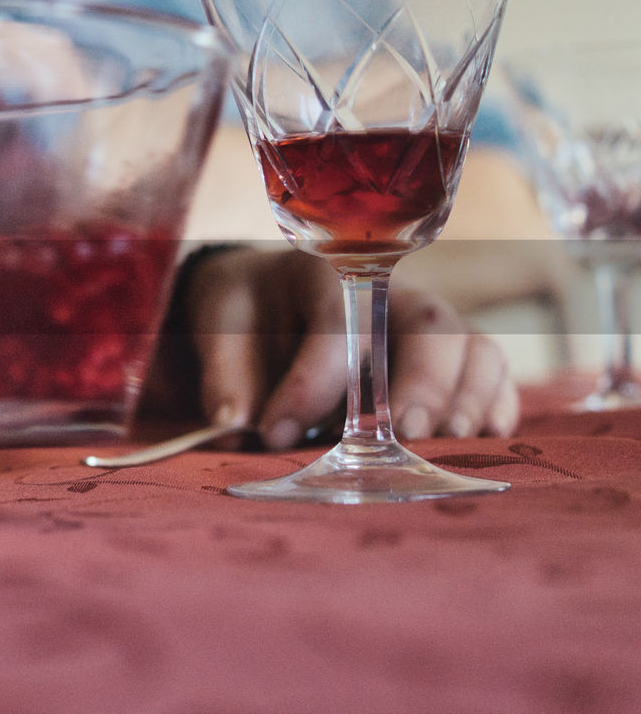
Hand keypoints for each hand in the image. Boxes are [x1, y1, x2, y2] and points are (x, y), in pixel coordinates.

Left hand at [143, 246, 518, 448]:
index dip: (309, 383)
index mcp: (323, 274)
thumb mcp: (217, 326)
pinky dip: (497, 400)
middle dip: (421, 382)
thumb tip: (233, 425)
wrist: (265, 301)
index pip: (334, 324)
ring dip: (468, 395)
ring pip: (471, 345)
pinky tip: (489, 435)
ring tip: (451, 440)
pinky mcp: (448, 358)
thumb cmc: (245, 314)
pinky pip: (490, 369)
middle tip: (402, 434)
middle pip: (427, 325)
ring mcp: (424, 325)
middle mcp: (387, 293)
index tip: (276, 432)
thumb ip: (224, 377)